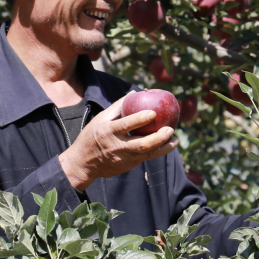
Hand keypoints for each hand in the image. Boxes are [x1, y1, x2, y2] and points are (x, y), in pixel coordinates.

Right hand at [59, 97, 178, 190]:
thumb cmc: (91, 136)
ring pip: (147, 154)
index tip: (154, 112)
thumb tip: (135, 92)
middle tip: (171, 129)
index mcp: (107, 131)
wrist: (83, 164)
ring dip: (163, 147)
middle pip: (141, 145)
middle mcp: (116, 146)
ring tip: (175, 140)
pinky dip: (157, 151)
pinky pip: (145, 158)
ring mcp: (122, 159)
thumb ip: (118, 107)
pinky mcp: (127, 166)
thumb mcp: (100, 119)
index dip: (140, 119)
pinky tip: (166, 145)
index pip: (125, 125)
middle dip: (158, 138)